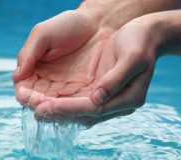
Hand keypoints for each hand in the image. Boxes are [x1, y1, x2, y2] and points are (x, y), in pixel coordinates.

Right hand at [13, 10, 113, 109]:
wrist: (97, 24)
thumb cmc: (68, 25)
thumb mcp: (43, 35)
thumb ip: (29, 54)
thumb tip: (16, 77)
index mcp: (35, 69)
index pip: (25, 88)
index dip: (24, 94)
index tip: (25, 96)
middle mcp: (50, 82)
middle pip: (39, 100)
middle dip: (38, 104)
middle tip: (39, 105)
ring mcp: (67, 87)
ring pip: (56, 105)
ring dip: (53, 109)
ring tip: (51, 109)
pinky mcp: (84, 90)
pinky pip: (75, 103)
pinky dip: (71, 108)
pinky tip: (69, 109)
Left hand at [34, 20, 157, 126]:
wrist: (144, 35)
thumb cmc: (140, 42)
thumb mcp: (132, 57)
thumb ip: (116, 79)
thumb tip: (97, 100)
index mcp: (130, 98)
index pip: (96, 109)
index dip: (72, 108)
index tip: (49, 106)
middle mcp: (119, 103)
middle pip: (86, 114)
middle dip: (61, 113)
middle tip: (36, 110)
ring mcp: (110, 99)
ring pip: (81, 111)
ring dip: (60, 110)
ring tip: (36, 108)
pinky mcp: (101, 91)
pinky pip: (80, 101)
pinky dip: (64, 102)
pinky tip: (48, 101)